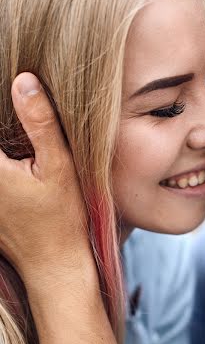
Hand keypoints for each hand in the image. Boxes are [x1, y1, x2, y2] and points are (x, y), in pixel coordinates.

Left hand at [0, 73, 89, 283]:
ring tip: (25, 159)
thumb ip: (40, 123)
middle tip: (29, 150)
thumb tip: (23, 81)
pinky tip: (17, 165)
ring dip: (6, 147)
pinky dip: (5, 161)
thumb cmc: (60, 219)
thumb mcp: (59, 167)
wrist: (53, 263)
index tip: (10, 91)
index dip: (3, 106)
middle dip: (6, 132)